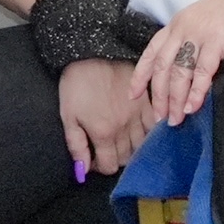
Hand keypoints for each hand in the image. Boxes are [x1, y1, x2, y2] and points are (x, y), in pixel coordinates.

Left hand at [59, 55, 147, 180]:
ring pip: (143, 145)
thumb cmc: (76, 84)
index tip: (94, 157)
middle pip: (128, 158)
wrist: (93, 52)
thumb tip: (83, 171)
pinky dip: (149, 132)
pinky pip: (155, 125)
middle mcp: (125, 127)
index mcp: (104, 133)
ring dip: (133, 148)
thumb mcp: (68, 116)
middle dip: (116, 158)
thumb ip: (76, 145)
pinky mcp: (148, 100)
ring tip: (122, 140)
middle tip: (106, 148)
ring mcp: (139, 113)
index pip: (109, 166)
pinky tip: (139, 128)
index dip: (100, 166)